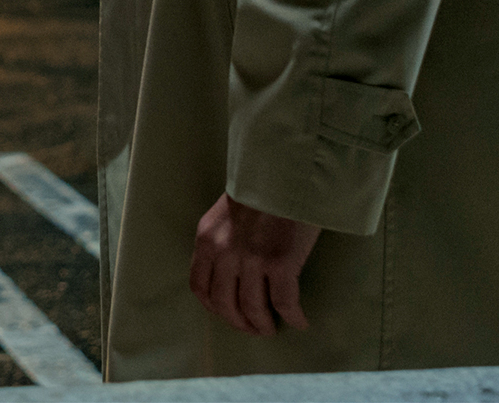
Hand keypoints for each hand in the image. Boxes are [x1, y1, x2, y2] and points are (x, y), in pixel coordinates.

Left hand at [190, 193, 319, 335]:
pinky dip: (292, 317)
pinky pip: (284, 303)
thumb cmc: (261, 188)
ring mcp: (251, 260)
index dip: (213, 306)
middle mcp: (224, 252)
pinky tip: (299, 321)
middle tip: (253, 328)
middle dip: (238, 322)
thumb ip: (222, 240)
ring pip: (251, 309)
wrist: (285, 170)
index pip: (199, 285)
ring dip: (262, 325)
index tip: (227, 314)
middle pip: (224, 303)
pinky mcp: (281, 264)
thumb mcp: (225, 212)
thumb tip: (231, 271)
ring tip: (272, 327)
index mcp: (207, 238)